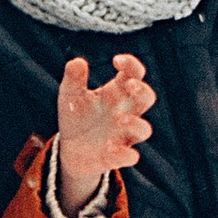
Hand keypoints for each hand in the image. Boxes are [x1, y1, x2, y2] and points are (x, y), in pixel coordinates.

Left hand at [55, 51, 154, 211]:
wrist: (71, 150)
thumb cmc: (76, 116)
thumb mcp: (70, 95)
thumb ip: (73, 79)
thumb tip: (77, 62)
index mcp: (117, 92)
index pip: (134, 74)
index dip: (131, 64)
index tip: (116, 60)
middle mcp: (126, 112)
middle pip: (147, 98)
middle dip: (143, 91)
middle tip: (130, 85)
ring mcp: (124, 135)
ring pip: (144, 129)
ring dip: (135, 123)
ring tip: (119, 119)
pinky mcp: (118, 156)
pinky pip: (130, 157)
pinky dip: (123, 154)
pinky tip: (108, 148)